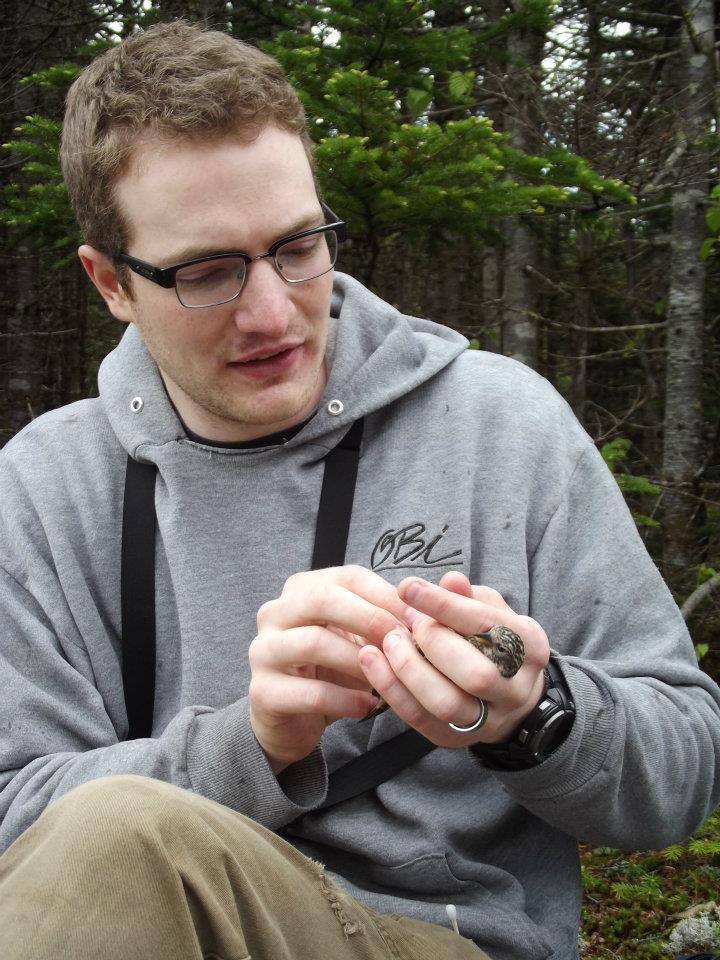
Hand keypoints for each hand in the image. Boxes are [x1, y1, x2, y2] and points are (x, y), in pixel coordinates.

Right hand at [249, 565, 405, 771]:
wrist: (291, 719)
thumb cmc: (331, 670)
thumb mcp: (356, 638)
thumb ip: (382, 620)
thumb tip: (427, 612)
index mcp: (301, 590)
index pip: (348, 577)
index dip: (386, 594)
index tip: (419, 617)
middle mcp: (275, 613)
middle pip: (323, 599)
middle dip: (370, 618)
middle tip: (404, 642)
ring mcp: (264, 651)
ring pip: (314, 643)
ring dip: (359, 660)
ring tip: (388, 676)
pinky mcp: (263, 692)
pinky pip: (310, 692)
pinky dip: (346, 699)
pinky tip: (368, 706)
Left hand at [356, 571, 549, 747]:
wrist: (509, 696)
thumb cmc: (493, 641)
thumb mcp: (490, 611)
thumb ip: (469, 597)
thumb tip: (450, 580)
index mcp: (529, 647)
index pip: (488, 625)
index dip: (445, 605)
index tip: (408, 587)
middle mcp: (515, 689)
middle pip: (476, 675)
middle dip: (433, 643)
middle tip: (408, 622)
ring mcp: (487, 720)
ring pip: (446, 703)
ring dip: (409, 670)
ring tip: (387, 641)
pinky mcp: (453, 737)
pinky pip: (420, 718)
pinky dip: (392, 689)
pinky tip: (372, 661)